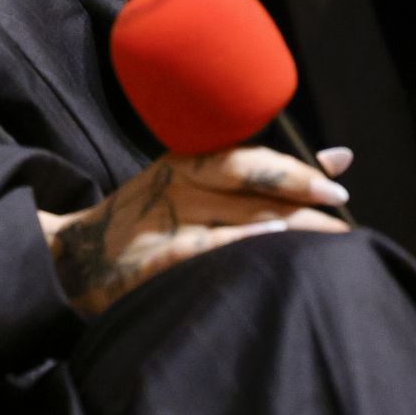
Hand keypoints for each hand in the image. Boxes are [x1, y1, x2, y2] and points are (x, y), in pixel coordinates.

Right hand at [37, 144, 354, 315]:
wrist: (75, 256)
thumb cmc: (146, 220)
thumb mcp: (193, 185)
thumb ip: (262, 175)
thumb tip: (340, 158)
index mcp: (184, 163)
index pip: (246, 156)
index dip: (294, 167)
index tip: (337, 183)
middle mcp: (175, 184)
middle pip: (246, 180)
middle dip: (300, 191)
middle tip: (340, 207)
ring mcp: (164, 220)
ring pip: (234, 213)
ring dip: (285, 222)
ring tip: (325, 232)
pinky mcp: (155, 257)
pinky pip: (205, 246)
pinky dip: (239, 242)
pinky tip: (268, 242)